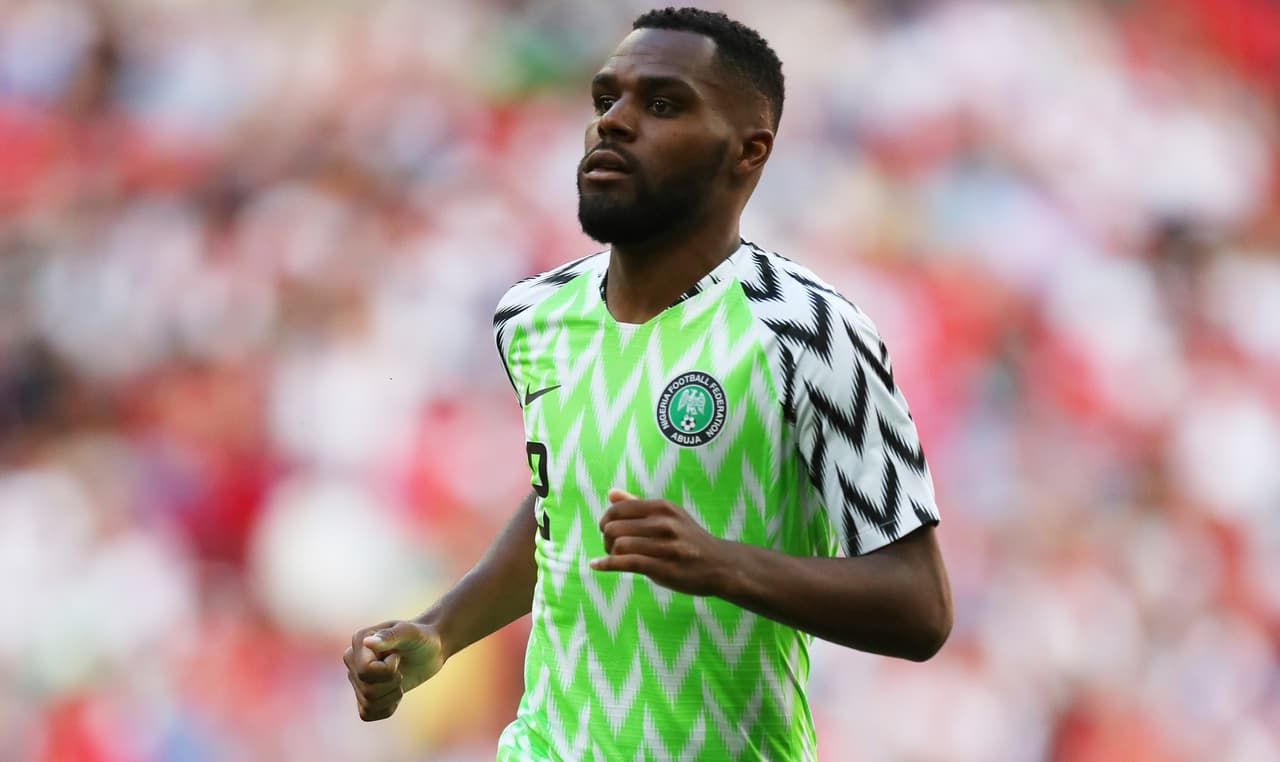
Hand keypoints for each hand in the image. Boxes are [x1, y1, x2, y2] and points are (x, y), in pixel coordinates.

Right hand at [343, 620, 445, 720]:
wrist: (429, 649)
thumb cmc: (420, 637)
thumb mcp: (410, 633)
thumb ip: (390, 636)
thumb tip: (367, 642)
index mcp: (359, 641)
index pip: (366, 671)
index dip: (388, 670)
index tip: (397, 657)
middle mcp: (352, 660)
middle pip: (368, 690)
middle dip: (393, 683)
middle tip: (400, 669)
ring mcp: (356, 679)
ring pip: (368, 704)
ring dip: (392, 695)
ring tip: (399, 678)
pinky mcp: (363, 695)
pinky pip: (367, 714)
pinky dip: (387, 708)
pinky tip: (395, 694)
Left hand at [590, 488, 732, 595]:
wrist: (720, 565)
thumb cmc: (688, 539)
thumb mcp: (669, 515)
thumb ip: (638, 505)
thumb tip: (611, 493)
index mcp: (663, 507)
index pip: (619, 509)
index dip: (606, 520)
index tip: (606, 530)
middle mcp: (664, 524)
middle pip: (614, 528)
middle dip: (606, 538)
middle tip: (612, 546)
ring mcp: (665, 547)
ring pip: (619, 546)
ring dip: (609, 554)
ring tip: (615, 557)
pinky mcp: (664, 568)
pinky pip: (627, 564)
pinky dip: (606, 564)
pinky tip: (595, 565)